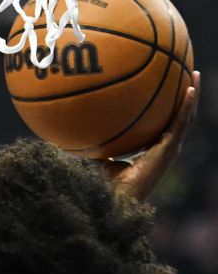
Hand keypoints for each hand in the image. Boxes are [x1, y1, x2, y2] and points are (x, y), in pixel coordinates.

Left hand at [104, 70, 200, 200]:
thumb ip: (97, 139)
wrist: (115, 198)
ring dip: (192, 96)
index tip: (171, 89)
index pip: (166, 123)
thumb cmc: (105, 182)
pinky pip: (181, 124)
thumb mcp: (99, 154)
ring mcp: (169, 149)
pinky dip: (186, 106)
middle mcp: (165, 147)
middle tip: (188, 74)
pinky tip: (189, 90)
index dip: (170, 107)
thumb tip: (79, 121)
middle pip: (180, 117)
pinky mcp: (169, 150)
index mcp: (153, 148)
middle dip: (185, 96)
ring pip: (186, 117)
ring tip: (194, 74)